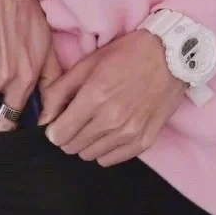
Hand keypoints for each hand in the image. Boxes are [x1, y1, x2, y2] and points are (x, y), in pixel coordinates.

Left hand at [39, 30, 185, 165]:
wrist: (172, 56)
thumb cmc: (128, 54)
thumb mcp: (88, 63)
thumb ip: (60, 91)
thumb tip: (43, 118)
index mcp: (94, 97)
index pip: (58, 134)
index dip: (54, 128)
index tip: (60, 120)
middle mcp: (111, 119)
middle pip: (72, 147)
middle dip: (69, 135)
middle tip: (78, 118)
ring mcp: (129, 133)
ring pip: (90, 155)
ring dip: (86, 142)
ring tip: (96, 123)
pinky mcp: (144, 141)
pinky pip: (110, 160)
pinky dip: (105, 149)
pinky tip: (110, 131)